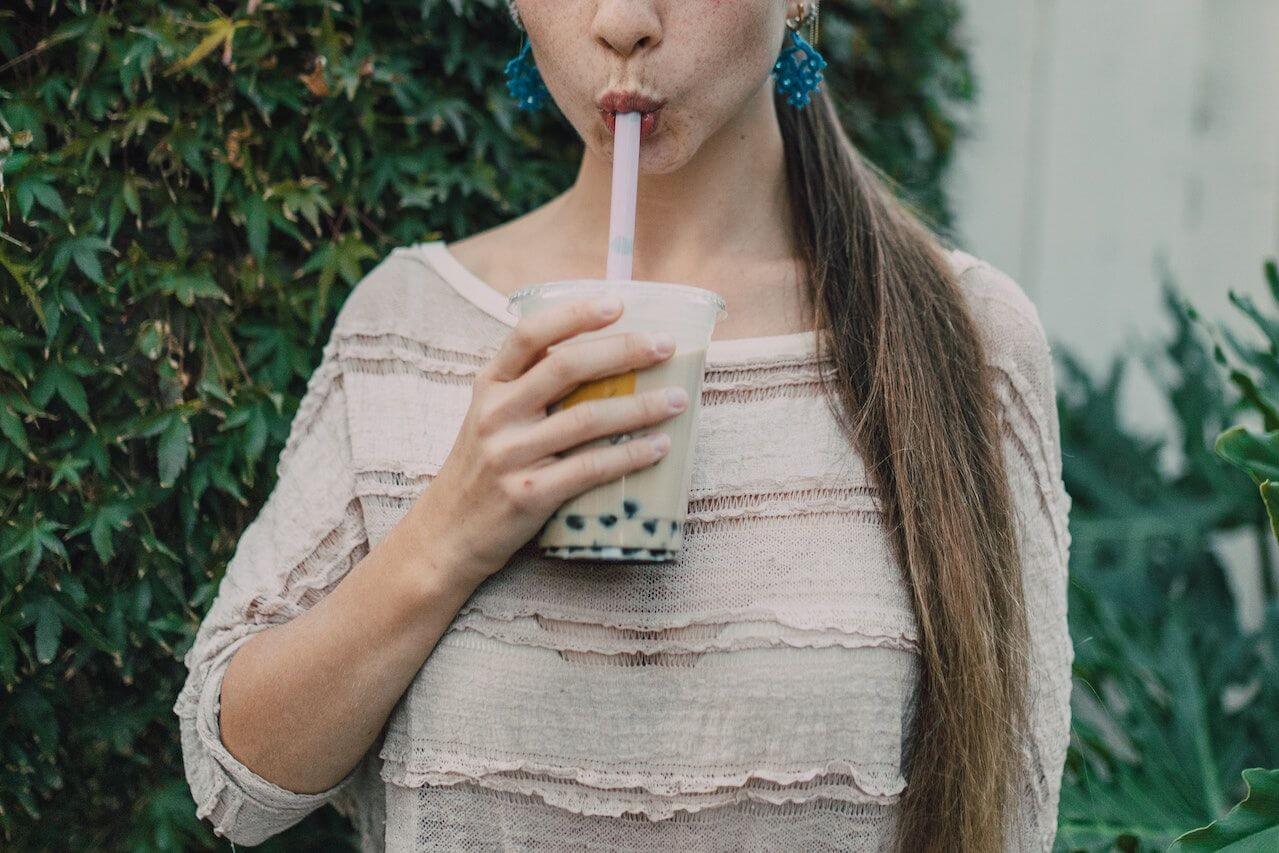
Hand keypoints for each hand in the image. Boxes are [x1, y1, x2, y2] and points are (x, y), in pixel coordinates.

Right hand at [406, 295, 688, 585]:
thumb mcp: (490, 418)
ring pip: (587, 418)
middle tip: (665, 346)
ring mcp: (510, 454)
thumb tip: (603, 360)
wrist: (446, 535)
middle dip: (622, 350)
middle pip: (566, 367)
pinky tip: (658, 447)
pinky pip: (590, 468)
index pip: (530, 335)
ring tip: (677, 399)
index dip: (574, 314)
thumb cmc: (482, 470)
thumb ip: (529, 389)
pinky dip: (630, 456)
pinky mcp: (528, 495)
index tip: (616, 302)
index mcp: (489, 386)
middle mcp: (496, 413)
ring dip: (640, 406)